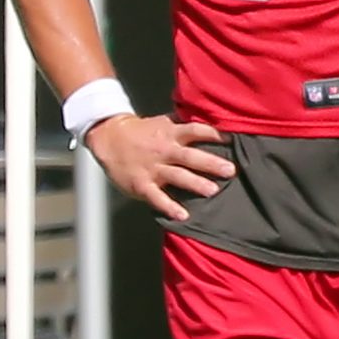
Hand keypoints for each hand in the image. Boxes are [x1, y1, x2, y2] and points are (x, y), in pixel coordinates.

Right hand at [84, 114, 235, 221]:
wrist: (108, 136)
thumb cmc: (139, 132)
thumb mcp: (162, 123)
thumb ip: (182, 127)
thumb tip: (208, 126)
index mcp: (170, 133)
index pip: (195, 131)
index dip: (213, 135)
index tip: (230, 141)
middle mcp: (164, 150)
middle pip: (190, 156)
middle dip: (211, 163)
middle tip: (230, 171)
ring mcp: (153, 168)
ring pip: (177, 176)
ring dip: (195, 183)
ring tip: (213, 191)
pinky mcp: (142, 184)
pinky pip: (157, 197)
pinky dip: (169, 206)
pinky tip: (183, 215)